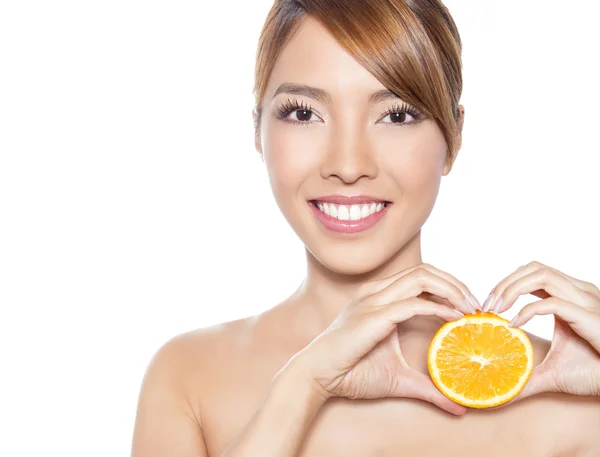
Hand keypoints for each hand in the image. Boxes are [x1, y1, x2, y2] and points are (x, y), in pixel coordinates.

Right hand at [291, 263, 479, 415]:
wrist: (319, 376)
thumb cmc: (352, 372)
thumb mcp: (399, 377)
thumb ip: (428, 386)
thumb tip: (458, 405)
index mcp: (380, 297)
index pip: (421, 277)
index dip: (450, 287)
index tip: (470, 309)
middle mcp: (377, 292)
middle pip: (426, 270)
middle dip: (456, 284)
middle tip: (477, 306)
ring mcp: (374, 300)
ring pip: (422, 277)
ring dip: (452, 289)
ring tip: (470, 308)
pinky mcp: (374, 316)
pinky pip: (414, 303)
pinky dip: (439, 308)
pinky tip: (454, 320)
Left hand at [484, 260, 599, 398]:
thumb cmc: (594, 373)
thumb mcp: (553, 368)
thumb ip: (528, 371)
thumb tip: (504, 389)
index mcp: (570, 298)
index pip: (534, 273)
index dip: (508, 282)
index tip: (490, 303)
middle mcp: (578, 293)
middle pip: (534, 268)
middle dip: (505, 282)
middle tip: (487, 304)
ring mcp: (584, 302)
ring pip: (542, 275)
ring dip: (512, 289)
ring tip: (496, 309)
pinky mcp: (588, 316)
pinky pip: (552, 302)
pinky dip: (528, 310)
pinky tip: (514, 324)